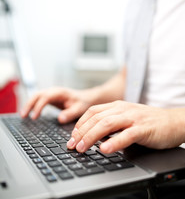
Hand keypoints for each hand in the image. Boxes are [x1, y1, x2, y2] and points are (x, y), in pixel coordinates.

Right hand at [20, 87, 95, 123]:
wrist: (86, 98)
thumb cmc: (83, 103)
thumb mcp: (79, 109)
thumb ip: (70, 114)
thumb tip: (60, 119)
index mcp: (60, 92)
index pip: (45, 97)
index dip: (39, 107)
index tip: (34, 117)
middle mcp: (54, 91)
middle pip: (37, 95)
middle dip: (29, 104)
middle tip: (23, 116)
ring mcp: (51, 93)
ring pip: (36, 96)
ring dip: (29, 104)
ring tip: (23, 116)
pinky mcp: (50, 97)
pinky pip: (38, 100)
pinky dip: (32, 105)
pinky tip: (29, 113)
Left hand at [67, 100, 183, 152]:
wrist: (173, 121)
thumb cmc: (148, 122)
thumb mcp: (126, 117)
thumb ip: (111, 123)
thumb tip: (93, 135)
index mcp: (117, 106)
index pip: (92, 111)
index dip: (80, 123)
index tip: (73, 136)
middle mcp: (122, 109)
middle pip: (96, 118)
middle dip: (81, 132)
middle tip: (72, 145)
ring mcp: (133, 118)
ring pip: (106, 125)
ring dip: (91, 137)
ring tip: (82, 148)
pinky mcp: (143, 129)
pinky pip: (126, 135)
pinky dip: (113, 142)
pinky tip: (104, 150)